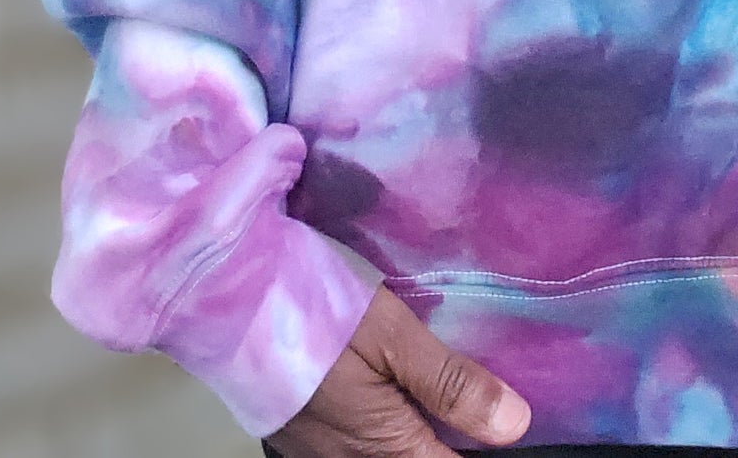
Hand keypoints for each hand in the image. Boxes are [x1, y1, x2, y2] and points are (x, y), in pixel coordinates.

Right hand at [265, 286, 531, 457]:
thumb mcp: (390, 333)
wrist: (222, 295)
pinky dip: (390, 421)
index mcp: (386, 448)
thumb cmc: (310, 306)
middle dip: (453, 437)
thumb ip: (449, 383)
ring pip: (392, 452)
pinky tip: (399, 385)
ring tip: (446, 387)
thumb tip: (514, 425)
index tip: (512, 421)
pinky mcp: (300, 434)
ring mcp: (323, 453)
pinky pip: (361, 442)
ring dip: (421, 429)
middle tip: (485, 394)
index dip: (486, 446)